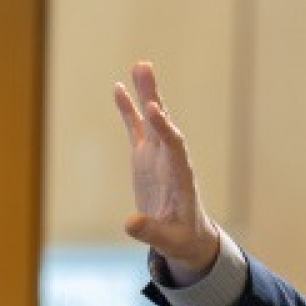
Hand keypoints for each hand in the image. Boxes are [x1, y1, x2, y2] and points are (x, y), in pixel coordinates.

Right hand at [112, 60, 221, 277]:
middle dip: (155, 97)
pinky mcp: (145, 158)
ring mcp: (157, 156)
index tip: (153, 110)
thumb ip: (151, 231)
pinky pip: (136, 129)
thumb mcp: (168, 241)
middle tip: (145, 69)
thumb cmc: (182, 239)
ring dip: (145, 92)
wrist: (187, 236)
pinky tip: (118, 88)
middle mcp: (170, 160)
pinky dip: (128, 109)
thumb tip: (129, 223)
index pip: (174, 147)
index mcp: (180, 177)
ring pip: (151, 119)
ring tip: (139, 65)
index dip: (165, 128)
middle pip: (164, 123)